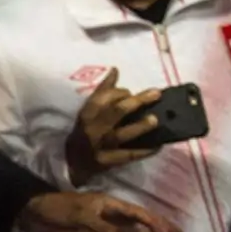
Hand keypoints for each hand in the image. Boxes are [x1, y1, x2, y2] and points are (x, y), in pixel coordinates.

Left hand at [21, 192, 180, 231]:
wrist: (37, 215)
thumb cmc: (60, 209)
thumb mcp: (82, 217)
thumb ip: (104, 229)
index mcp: (110, 204)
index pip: (137, 213)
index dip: (154, 222)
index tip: (169, 231)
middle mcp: (111, 215)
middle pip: (139, 223)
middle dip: (157, 230)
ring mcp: (105, 227)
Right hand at [65, 68, 163, 185]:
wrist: (72, 162)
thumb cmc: (84, 130)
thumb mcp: (89, 110)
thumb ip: (104, 90)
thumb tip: (116, 69)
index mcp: (87, 113)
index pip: (103, 98)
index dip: (121, 92)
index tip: (132, 93)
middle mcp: (93, 128)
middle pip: (115, 112)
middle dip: (137, 102)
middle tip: (156, 94)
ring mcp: (100, 146)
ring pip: (121, 135)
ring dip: (139, 127)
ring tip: (155, 120)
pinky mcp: (107, 161)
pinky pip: (128, 156)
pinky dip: (143, 151)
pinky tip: (157, 146)